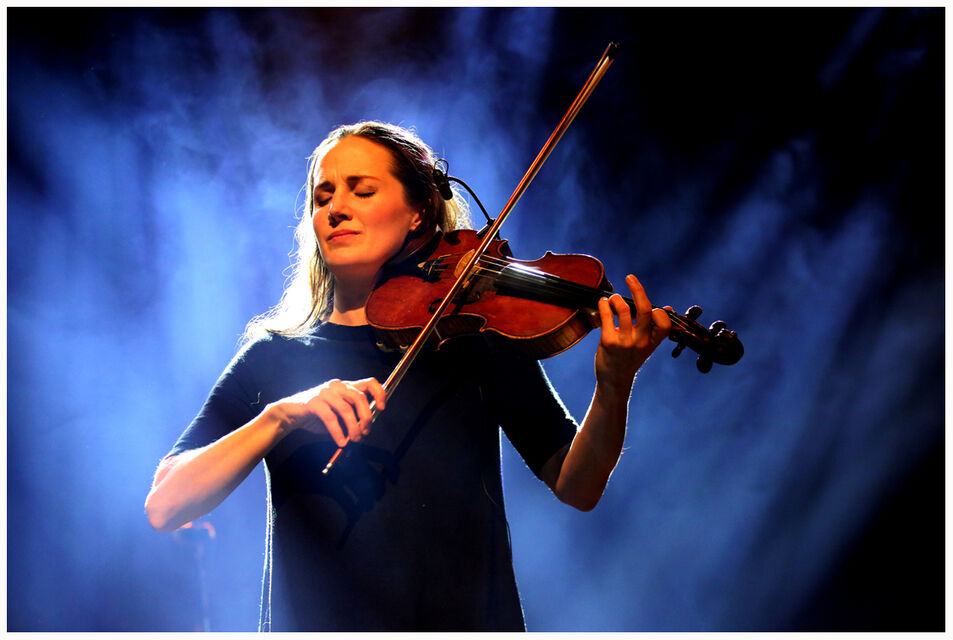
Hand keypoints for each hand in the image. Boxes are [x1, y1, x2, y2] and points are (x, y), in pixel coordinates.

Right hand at [267, 377, 385, 446]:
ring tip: (354, 440)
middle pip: (359, 397)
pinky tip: (340, 441)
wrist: (291, 414)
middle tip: (366, 432)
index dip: (379, 394)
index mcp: (346, 387)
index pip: (369, 383)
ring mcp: (325, 392)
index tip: (382, 408)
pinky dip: (337, 432)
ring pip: (345, 408)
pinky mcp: (313, 401)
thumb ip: (352, 419)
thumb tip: (366, 430)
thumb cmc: (317, 415)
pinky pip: (330, 417)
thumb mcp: (339, 417)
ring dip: (353, 427)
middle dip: (366, 417)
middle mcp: (337, 385)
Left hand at [594, 274, 671, 396]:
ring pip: (623, 310)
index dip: (658, 311)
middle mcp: (641, 341)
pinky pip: (607, 317)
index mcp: (653, 341)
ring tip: (612, 298)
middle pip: (643, 310)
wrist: (614, 380)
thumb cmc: (630, 359)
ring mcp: (625, 342)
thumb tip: (667, 307)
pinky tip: (603, 302)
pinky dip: (604, 305)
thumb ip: (655, 327)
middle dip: (637, 289)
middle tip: (630, 277)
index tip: (651, 307)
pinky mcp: (608, 342)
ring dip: (616, 298)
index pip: (664, 323)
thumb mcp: (647, 345)